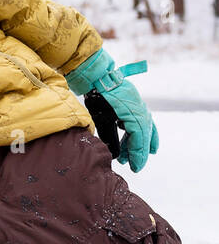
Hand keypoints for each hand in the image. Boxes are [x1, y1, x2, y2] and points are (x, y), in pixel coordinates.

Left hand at [67, 50, 158, 171]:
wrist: (99, 76)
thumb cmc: (98, 96)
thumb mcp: (101, 118)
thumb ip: (110, 136)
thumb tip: (115, 155)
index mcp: (134, 113)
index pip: (139, 138)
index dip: (138, 154)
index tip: (135, 167)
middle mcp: (141, 111)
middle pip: (144, 135)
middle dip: (140, 152)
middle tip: (135, 167)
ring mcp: (139, 107)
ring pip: (144, 130)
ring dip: (138, 144)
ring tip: (129, 158)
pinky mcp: (135, 106)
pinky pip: (142, 123)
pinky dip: (140, 134)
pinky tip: (134, 142)